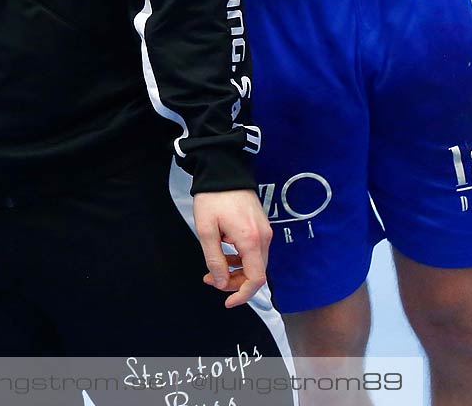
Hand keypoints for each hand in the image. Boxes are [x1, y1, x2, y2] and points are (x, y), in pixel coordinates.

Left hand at [191, 188, 269, 307]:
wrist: (224, 170)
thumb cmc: (213, 197)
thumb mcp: (206, 230)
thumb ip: (215, 259)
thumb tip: (220, 282)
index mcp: (251, 240)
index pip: (255, 279)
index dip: (242, 295)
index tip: (228, 302)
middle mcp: (264, 238)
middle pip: (256, 273)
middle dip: (234, 282)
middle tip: (210, 279)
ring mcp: (265, 232)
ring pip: (255, 263)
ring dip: (236, 271)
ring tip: (213, 269)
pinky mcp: (262, 227)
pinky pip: (254, 251)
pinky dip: (240, 259)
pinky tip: (224, 253)